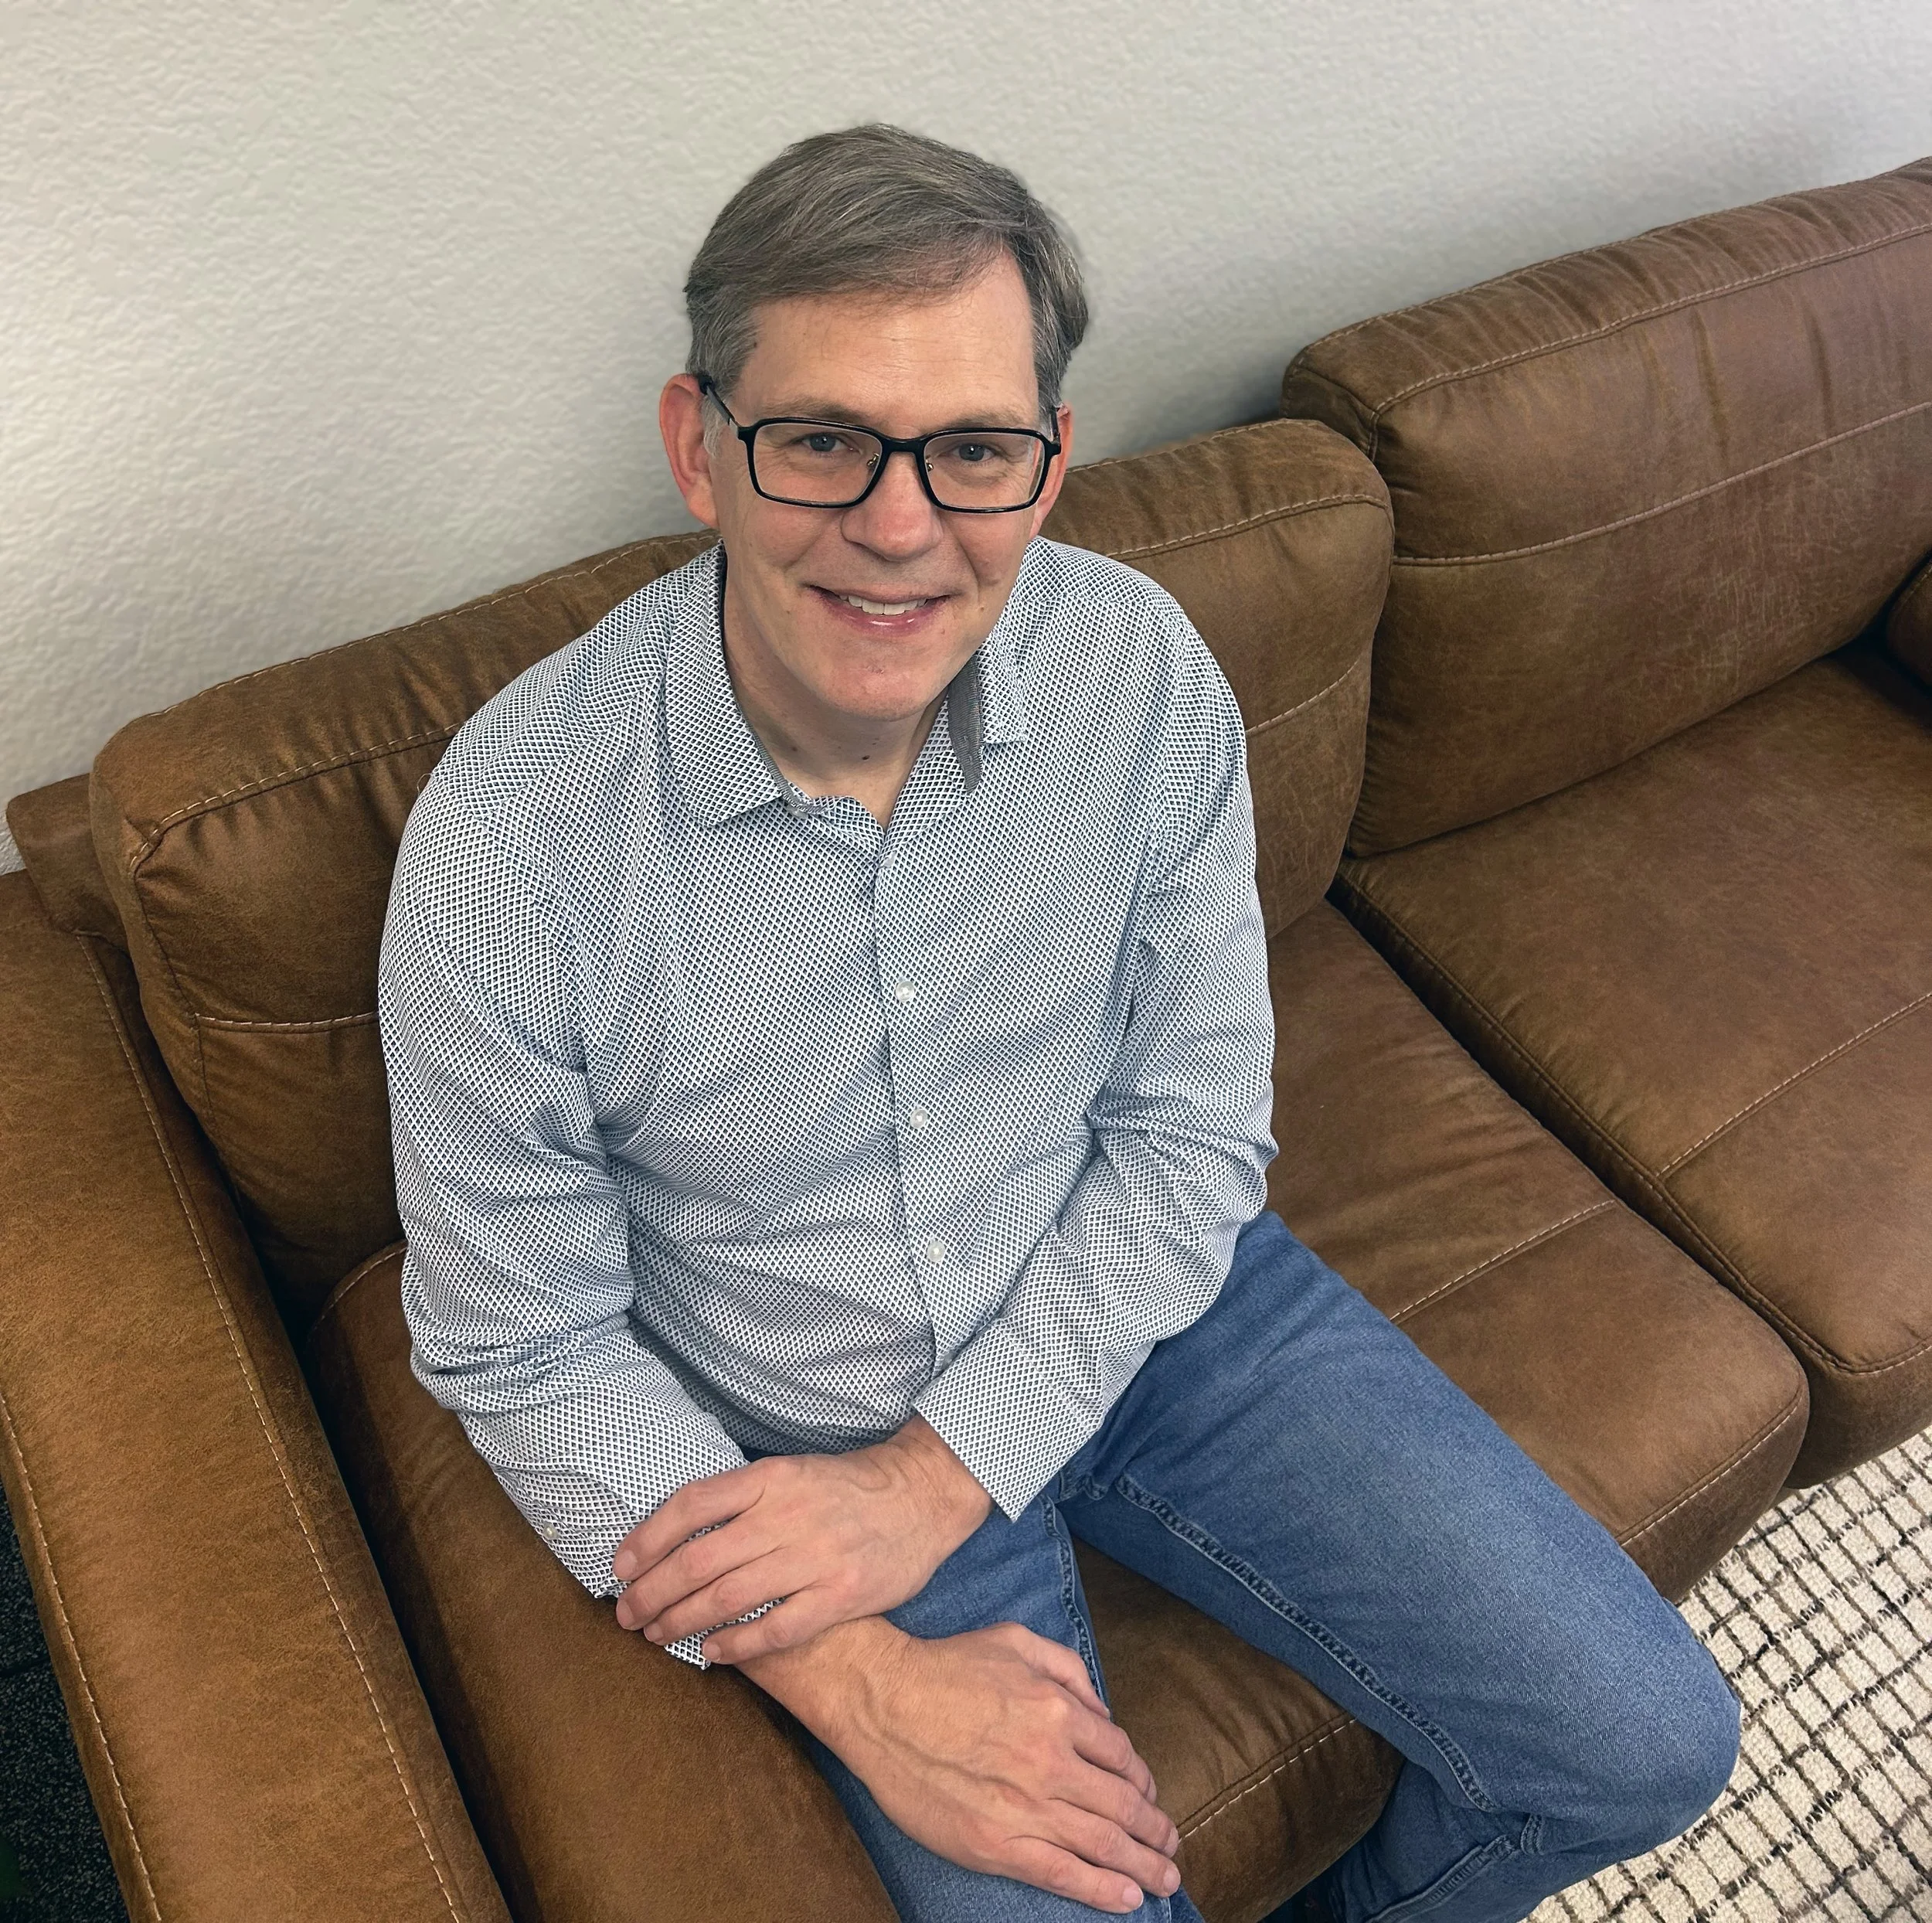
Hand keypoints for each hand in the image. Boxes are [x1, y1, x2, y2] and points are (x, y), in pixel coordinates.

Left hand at [611, 1416, 991, 1660]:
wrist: (923, 1496)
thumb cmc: (847, 1488)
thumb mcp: (792, 1473)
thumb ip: (744, 1498)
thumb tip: (678, 1532)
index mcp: (771, 1477)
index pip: (692, 1504)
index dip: (648, 1537)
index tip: (620, 1565)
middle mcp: (788, 1514)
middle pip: (700, 1559)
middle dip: (654, 1591)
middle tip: (627, 1615)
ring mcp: (815, 1556)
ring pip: (729, 1596)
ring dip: (683, 1621)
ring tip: (657, 1635)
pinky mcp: (841, 1595)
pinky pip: (777, 1628)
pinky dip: (739, 1643)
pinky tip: (713, 1652)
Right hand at [745, 1616, 1181, 1913]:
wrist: (880, 1700)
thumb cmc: (946, 1666)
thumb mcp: (1016, 1641)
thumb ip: (1068, 1670)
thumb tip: (1102, 1710)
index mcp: (1059, 1712)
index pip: (1121, 1756)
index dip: (1142, 1780)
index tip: (1148, 1794)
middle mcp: (1052, 1762)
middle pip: (1125, 1805)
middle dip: (1156, 1831)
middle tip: (1172, 1848)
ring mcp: (1026, 1807)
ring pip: (1104, 1844)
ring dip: (1143, 1866)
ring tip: (1165, 1881)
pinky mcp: (997, 1844)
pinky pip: (1063, 1873)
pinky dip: (1101, 1890)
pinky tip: (1126, 1899)